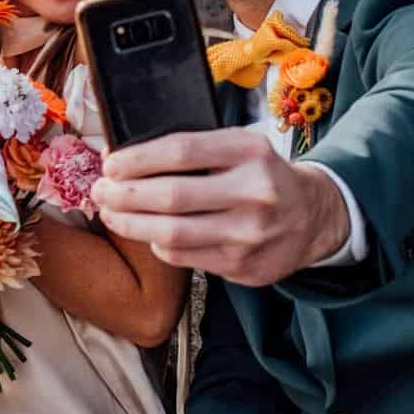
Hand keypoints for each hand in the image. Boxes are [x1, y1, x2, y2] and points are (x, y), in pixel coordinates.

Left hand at [92, 129, 347, 285]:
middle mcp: (254, 192)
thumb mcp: (240, 147)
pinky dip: (158, 244)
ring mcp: (249, 234)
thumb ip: (194, 150)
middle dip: (125, 195)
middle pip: (171, 197)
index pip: (181, 151)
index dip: (137, 159)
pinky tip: (149, 233)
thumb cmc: (262, 175)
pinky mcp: (244, 266)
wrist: (314, 216)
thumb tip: (125, 160)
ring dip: (131, 224)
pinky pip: (184, 257)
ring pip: (172, 234)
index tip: (110, 164)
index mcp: (250, 152)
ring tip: (111, 213)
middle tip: (100, 191)